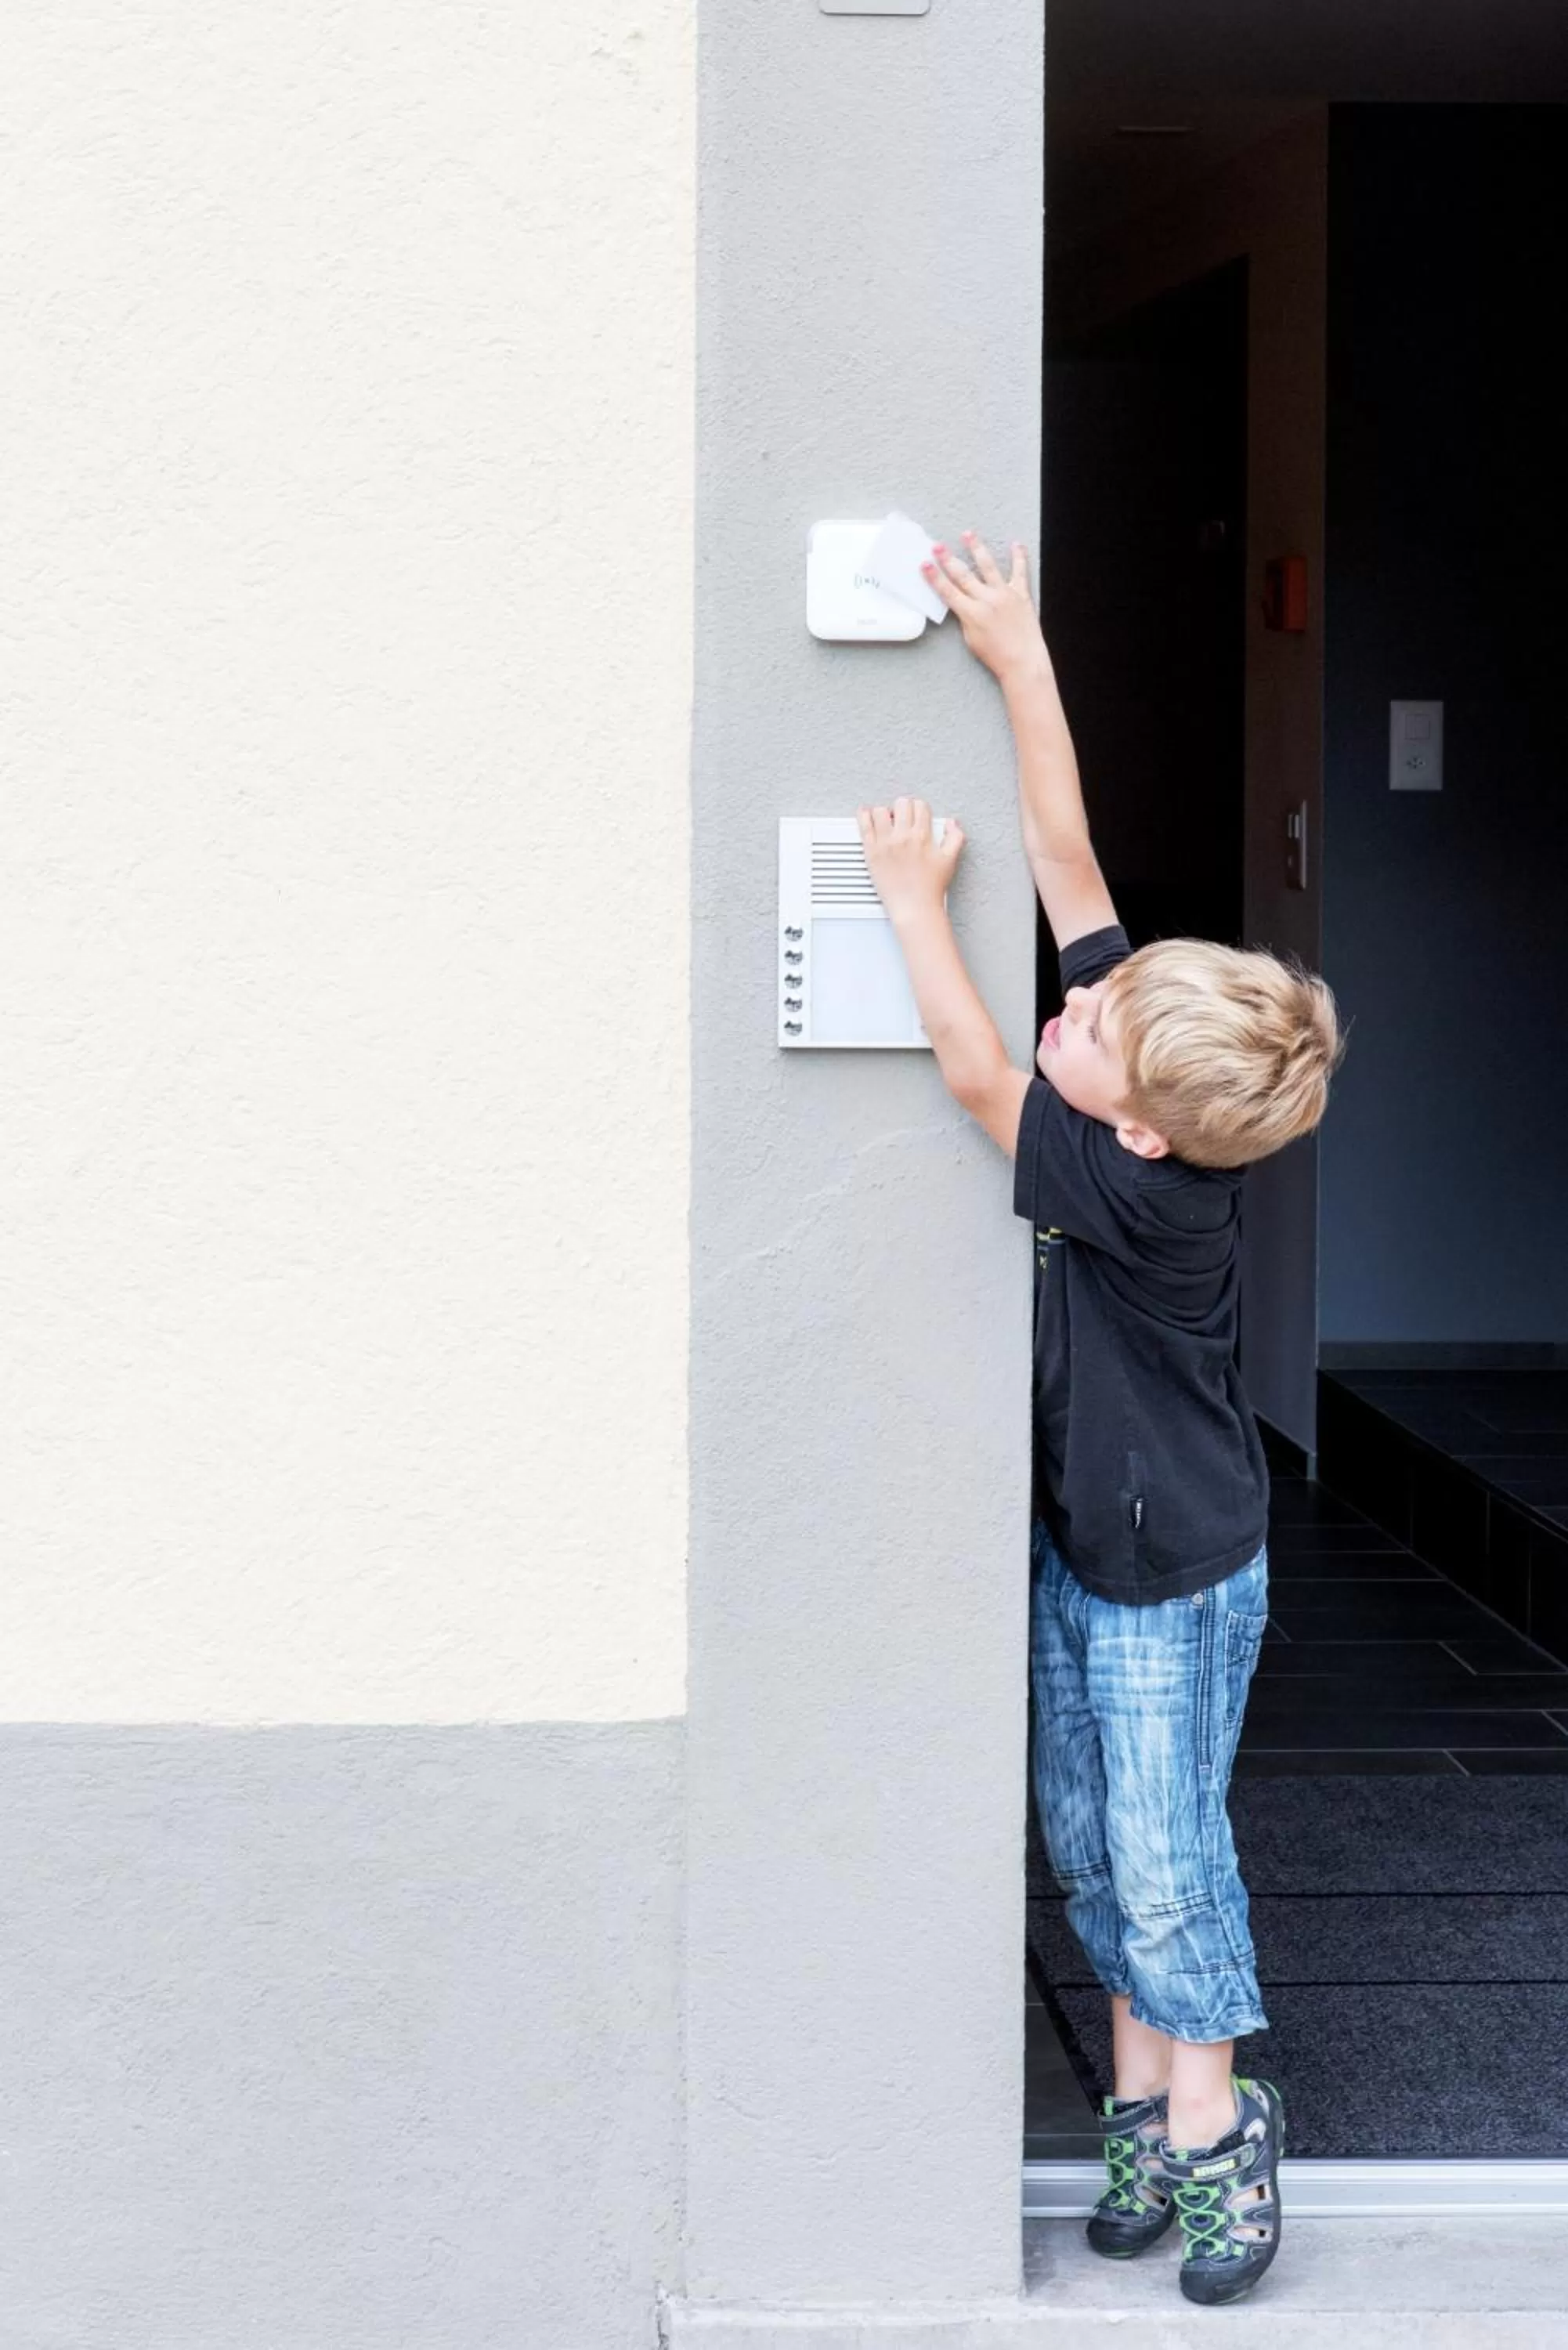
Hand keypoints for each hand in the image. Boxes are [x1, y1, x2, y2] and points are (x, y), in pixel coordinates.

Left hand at [856, 797, 964, 925]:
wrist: (914, 908)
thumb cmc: (930, 889)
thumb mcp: (950, 860)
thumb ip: (955, 837)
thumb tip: (952, 822)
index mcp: (922, 836)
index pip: (920, 807)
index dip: (919, 808)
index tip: (917, 815)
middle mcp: (903, 836)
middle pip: (901, 804)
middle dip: (903, 808)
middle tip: (902, 817)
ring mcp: (885, 843)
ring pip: (881, 811)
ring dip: (884, 812)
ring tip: (886, 819)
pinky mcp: (871, 852)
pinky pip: (864, 825)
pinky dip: (863, 815)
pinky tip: (865, 814)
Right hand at [924, 532, 1046, 685]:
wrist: (1023, 662)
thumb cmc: (997, 656)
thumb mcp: (971, 639)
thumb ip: (966, 618)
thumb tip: (963, 603)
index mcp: (972, 614)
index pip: (947, 591)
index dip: (934, 577)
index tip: (925, 564)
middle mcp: (987, 600)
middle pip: (963, 575)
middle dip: (948, 559)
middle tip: (938, 546)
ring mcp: (1004, 594)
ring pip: (988, 566)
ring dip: (976, 548)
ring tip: (968, 534)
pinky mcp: (1021, 594)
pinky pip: (1019, 571)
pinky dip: (1019, 557)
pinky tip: (1016, 544)